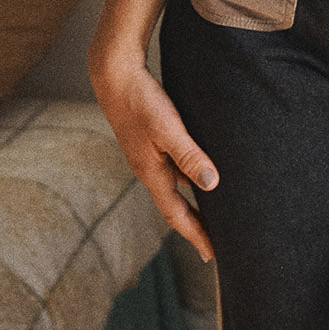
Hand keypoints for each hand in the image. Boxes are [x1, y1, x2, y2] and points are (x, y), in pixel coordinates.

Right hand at [89, 50, 219, 262]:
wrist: (114, 74)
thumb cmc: (141, 99)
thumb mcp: (168, 127)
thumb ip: (188, 154)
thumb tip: (211, 183)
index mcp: (151, 172)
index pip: (177, 213)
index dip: (195, 233)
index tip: (212, 254)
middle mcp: (148, 169)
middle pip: (174, 205)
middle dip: (194, 225)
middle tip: (214, 244)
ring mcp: (146, 155)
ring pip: (173, 187)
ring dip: (191, 202)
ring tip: (210, 213)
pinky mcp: (148, 140)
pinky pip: (172, 168)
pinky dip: (186, 177)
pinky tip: (196, 172)